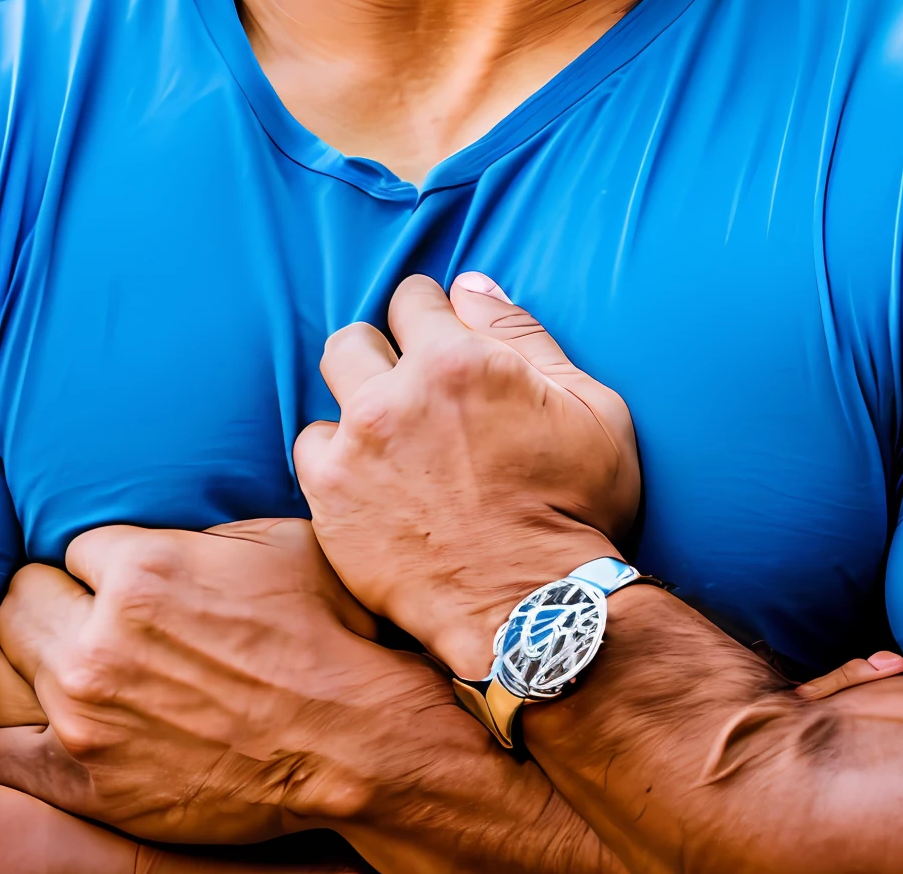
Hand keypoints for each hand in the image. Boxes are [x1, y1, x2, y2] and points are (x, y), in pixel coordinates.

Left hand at [0, 518, 407, 846]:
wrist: (349, 741)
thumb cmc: (324, 633)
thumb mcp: (275, 541)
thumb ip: (202, 522)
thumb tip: (169, 501)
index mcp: (142, 569)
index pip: (75, 544)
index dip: (105, 563)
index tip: (130, 581)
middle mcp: (101, 638)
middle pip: (23, 593)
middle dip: (57, 600)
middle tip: (90, 618)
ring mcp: (86, 714)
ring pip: (7, 658)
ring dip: (39, 659)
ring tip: (74, 665)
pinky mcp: (84, 780)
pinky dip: (6, 737)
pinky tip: (34, 725)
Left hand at [293, 274, 638, 677]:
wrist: (537, 616)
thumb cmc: (578, 512)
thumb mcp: (591, 407)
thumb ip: (523, 335)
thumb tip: (470, 285)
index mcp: (459, 360)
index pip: (414, 298)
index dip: (431, 318)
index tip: (440, 345)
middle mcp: (396, 395)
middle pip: (355, 337)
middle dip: (382, 355)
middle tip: (411, 392)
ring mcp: (357, 449)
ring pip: (330, 389)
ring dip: (356, 403)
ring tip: (389, 437)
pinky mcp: (332, 501)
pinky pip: (311, 450)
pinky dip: (336, 458)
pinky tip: (370, 479)